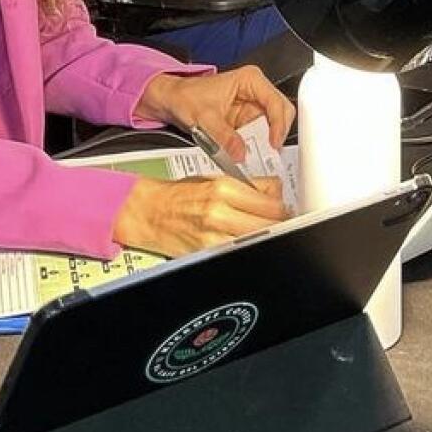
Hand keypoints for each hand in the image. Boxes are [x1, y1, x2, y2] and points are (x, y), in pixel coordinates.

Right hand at [110, 175, 287, 255]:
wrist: (148, 211)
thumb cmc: (178, 195)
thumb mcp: (214, 178)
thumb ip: (247, 186)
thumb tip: (275, 193)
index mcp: (224, 188)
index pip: (272, 200)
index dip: (283, 206)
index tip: (284, 209)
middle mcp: (219, 212)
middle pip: (270, 224)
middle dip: (279, 224)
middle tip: (280, 223)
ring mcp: (213, 237)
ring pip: (257, 240)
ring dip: (264, 237)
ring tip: (262, 233)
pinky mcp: (207, 254)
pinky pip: (238, 252)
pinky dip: (245, 247)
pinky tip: (243, 242)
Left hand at [136, 64, 295, 160]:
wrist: (172, 101)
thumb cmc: (186, 96)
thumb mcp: (203, 116)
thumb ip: (222, 136)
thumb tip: (240, 153)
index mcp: (250, 80)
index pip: (275, 102)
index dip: (278, 124)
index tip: (274, 143)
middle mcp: (256, 93)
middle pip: (281, 114)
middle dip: (277, 135)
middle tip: (270, 154)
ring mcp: (252, 109)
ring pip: (272, 128)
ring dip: (266, 144)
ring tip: (260, 159)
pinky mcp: (247, 123)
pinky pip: (258, 137)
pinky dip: (256, 148)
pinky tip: (250, 157)